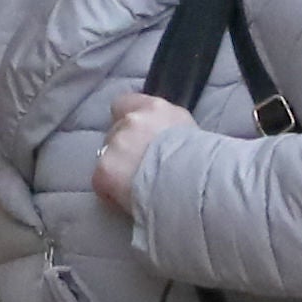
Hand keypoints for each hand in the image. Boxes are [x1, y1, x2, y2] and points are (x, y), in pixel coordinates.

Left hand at [92, 93, 196, 212]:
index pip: (124, 103)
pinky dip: (111, 190)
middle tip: (140, 165)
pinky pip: (101, 181)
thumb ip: (165, 124)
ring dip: (117, 167)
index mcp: (154, 108)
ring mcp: (115, 144)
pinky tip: (128, 197)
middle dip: (123, 147)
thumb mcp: (187, 129)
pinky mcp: (104, 170)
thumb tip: (159, 133)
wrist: (192, 185)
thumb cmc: (200, 160)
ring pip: (107, 155)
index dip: (126, 119)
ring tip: (137, 184)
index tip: (135, 135)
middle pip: (115, 131)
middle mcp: (131, 121)